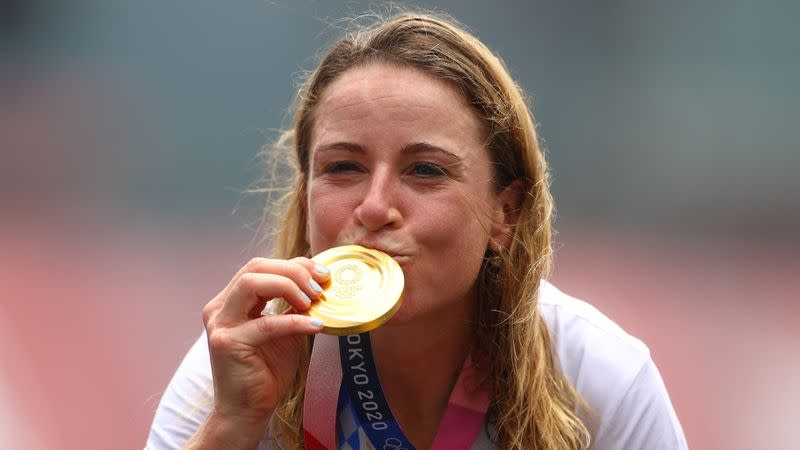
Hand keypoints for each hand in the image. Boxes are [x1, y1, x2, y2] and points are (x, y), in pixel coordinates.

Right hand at [200, 257, 327, 428]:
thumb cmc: (266, 372)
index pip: (260, 266)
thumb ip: (294, 307)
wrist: (247, 411)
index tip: (322, 275)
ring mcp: (220, 324)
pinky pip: (266, 324)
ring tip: (312, 302)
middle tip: (320, 287)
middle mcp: (220, 308)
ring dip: (288, 286)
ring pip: (252, 283)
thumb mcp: (285, 331)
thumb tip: (319, 284)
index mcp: (231, 301)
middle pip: (255, 267)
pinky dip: (295, 321)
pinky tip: (316, 325)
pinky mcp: (227, 343)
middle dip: (292, 271)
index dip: (293, 265)